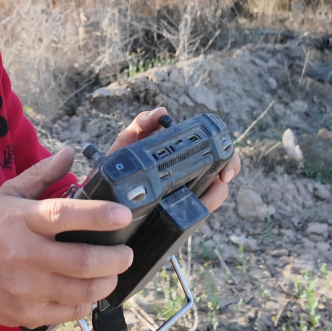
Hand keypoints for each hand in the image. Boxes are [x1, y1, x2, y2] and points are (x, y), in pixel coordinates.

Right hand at [0, 148, 134, 330]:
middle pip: (82, 260)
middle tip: (126, 252)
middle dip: (115, 258)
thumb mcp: (8, 196)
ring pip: (83, 290)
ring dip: (107, 281)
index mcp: (22, 221)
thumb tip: (69, 153)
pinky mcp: (30, 314)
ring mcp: (27, 288)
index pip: (63, 215)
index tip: (123, 214)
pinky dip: (88, 302)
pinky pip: (72, 312)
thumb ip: (41, 174)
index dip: (97, 215)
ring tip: (112, 271)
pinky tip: (89, 290)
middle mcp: (25, 255)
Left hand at [108, 107, 241, 212]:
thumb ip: (142, 123)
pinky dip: (196, 215)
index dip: (230, 160)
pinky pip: (193, 218)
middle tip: (220, 181)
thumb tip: (160, 112)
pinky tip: (191, 214)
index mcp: (183, 156)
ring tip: (203, 201)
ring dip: (212, 199)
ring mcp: (184, 198)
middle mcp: (189, 177)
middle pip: (222, 178)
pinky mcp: (176, 217)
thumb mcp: (129, 141)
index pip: (217, 154)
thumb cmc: (121, 162)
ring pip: (211, 199)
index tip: (226, 170)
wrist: (101, 192)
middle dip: (226, 180)